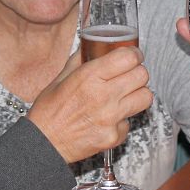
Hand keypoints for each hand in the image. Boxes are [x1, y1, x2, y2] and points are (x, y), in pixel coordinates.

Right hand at [28, 46, 152, 163]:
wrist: (44, 143)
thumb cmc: (48, 111)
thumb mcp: (60, 78)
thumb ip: (79, 60)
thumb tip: (91, 46)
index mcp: (89, 77)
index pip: (128, 57)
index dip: (133, 54)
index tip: (132, 55)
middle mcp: (103, 96)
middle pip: (142, 75)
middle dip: (137, 71)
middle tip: (130, 74)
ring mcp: (111, 118)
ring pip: (145, 97)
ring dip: (137, 93)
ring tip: (126, 94)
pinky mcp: (114, 136)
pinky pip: (130, 121)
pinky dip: (123, 119)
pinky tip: (109, 118)